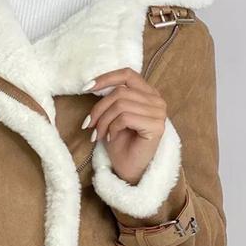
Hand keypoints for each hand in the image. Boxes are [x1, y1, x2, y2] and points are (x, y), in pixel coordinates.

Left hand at [81, 67, 166, 184]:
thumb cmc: (121, 144)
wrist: (130, 171)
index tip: (86, 87)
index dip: (105, 78)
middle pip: (119, 91)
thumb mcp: (112, 115)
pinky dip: (111, 127)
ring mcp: (159, 113)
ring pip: (120, 104)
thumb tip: (92, 85)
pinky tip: (109, 138)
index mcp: (148, 93)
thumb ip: (111, 98)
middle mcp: (157, 100)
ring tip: (97, 134)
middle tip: (88, 125)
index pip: (127, 74)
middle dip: (98, 108)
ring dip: (102, 121)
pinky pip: (125, 117)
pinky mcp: (156, 126)